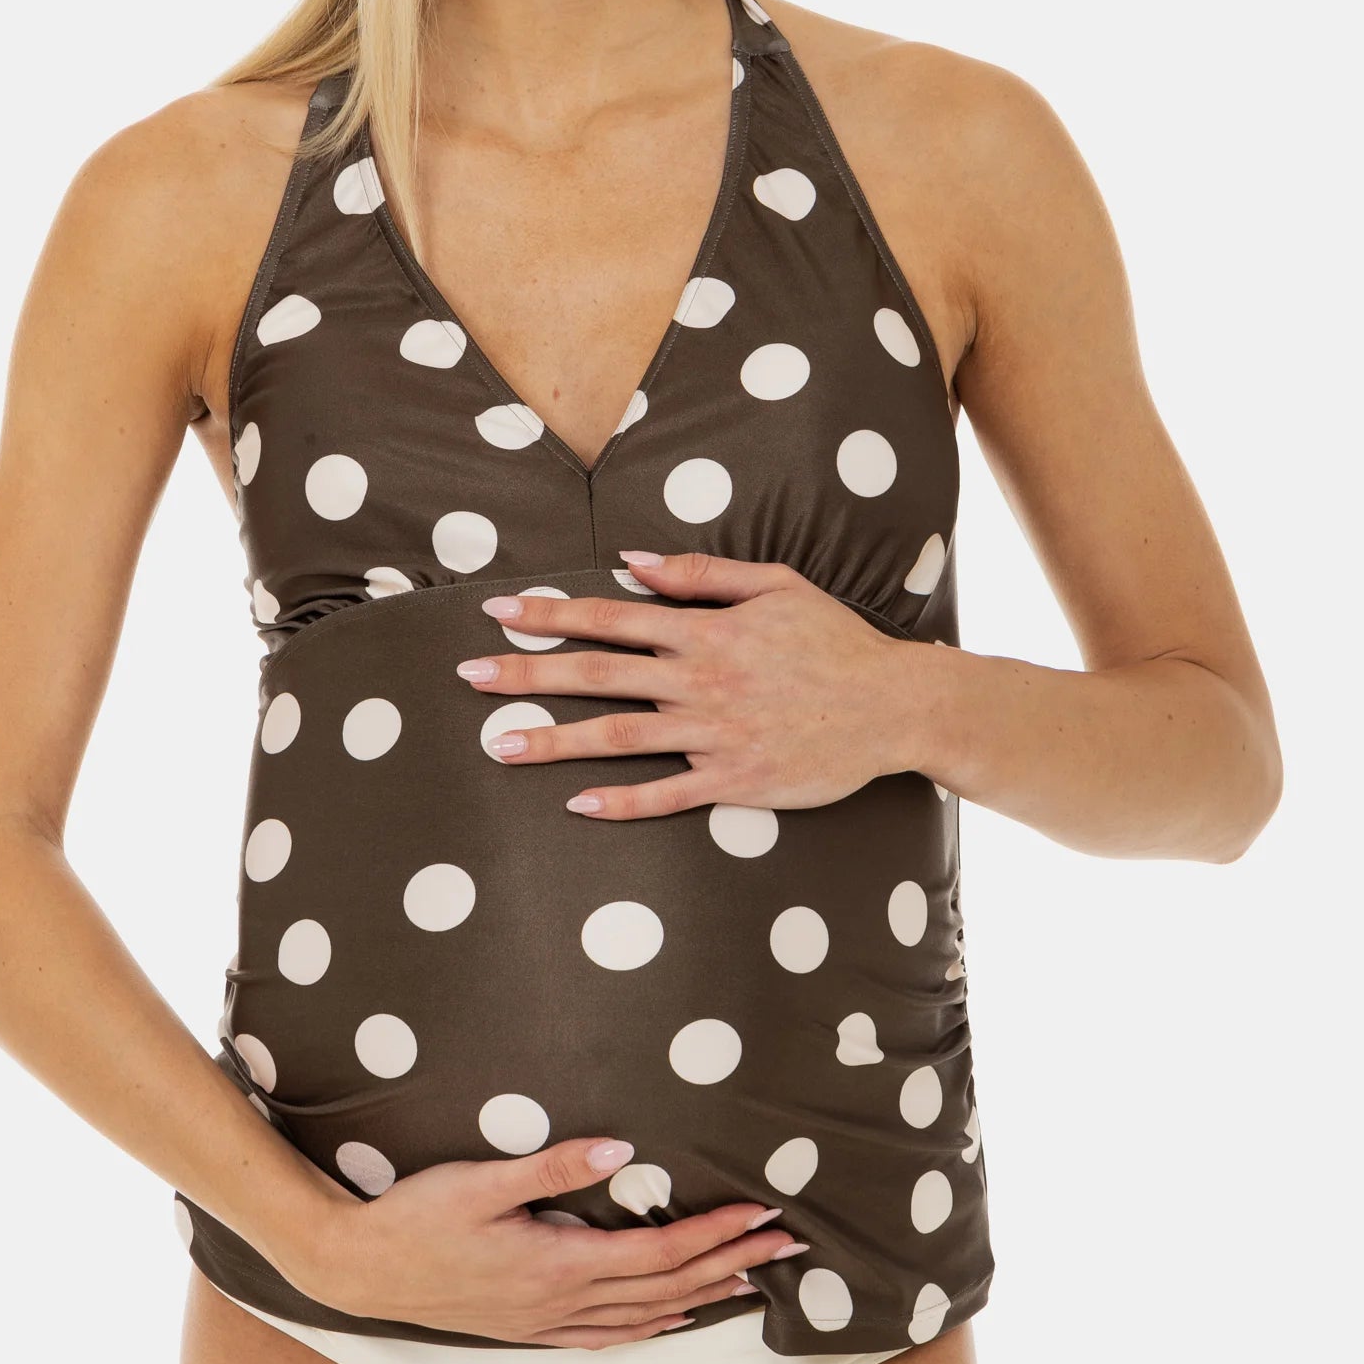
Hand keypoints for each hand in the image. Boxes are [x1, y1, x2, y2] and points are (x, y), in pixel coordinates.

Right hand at [274, 1135, 810, 1347]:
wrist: (360, 1271)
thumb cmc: (416, 1217)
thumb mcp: (478, 1181)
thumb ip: (549, 1167)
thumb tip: (618, 1149)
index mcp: (559, 1264)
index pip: (659, 1252)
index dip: (715, 1233)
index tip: (762, 1212)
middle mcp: (563, 1302)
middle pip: (667, 1287)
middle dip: (731, 1264)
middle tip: (789, 1247)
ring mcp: (547, 1321)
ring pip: (646, 1315)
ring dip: (703, 1295)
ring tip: (752, 1281)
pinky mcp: (528, 1327)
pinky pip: (607, 1335)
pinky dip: (650, 1326)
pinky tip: (671, 1320)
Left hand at [455, 549, 923, 821]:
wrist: (894, 705)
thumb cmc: (835, 641)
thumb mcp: (777, 585)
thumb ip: (703, 573)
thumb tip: (633, 560)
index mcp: (707, 632)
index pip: (612, 618)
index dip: (552, 615)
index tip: (500, 613)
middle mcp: (701, 682)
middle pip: (598, 675)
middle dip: (528, 674)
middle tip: (469, 676)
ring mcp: (715, 735)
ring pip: (619, 738)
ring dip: (554, 741)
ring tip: (499, 745)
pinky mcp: (735, 781)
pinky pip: (667, 795)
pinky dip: (622, 801)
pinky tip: (576, 803)